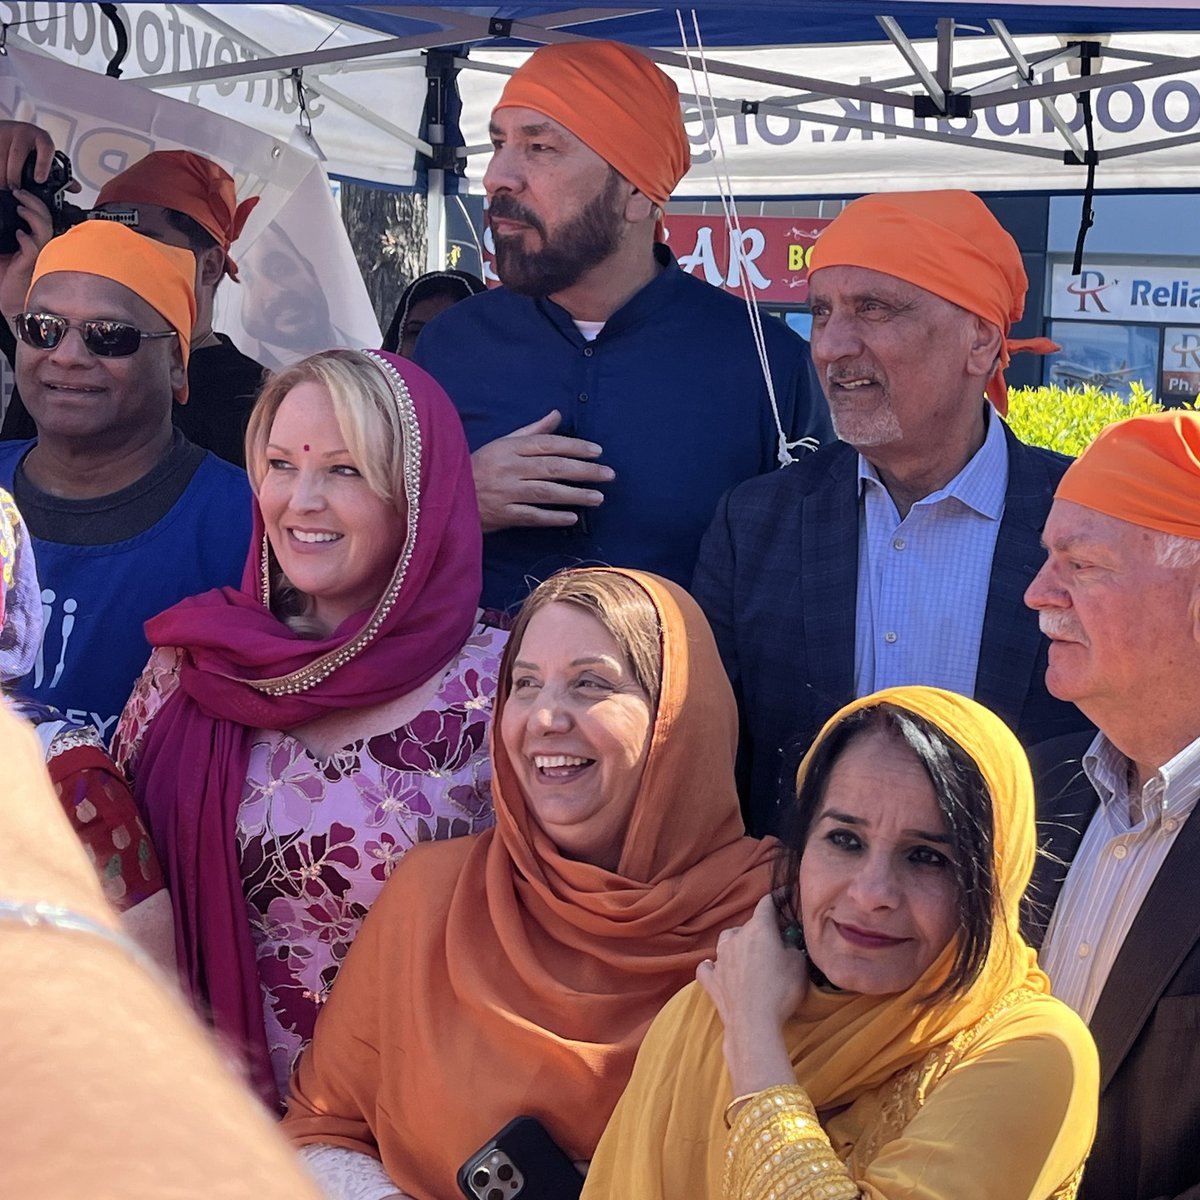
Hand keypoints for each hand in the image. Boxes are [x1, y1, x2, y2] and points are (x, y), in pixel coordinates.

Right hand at [0, 120, 55, 187]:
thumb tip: (76, 188)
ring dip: (3, 175)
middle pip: (17, 157)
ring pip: (2, 159)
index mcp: (41, 138)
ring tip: (6, 184)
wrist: (6, 130)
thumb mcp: (44, 155)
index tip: (39, 180)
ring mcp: (6, 133)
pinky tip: (1, 177)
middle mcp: (24, 133)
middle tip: (16, 189)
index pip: (45, 148)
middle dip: (15, 176)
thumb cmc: (29, 146)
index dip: (43, 164)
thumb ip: (57, 172)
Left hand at [0, 188, 53, 325]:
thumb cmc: (7, 280)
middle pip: (47, 219)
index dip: (35, 203)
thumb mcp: (3, 251)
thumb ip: (5, 235)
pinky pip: (33, 248)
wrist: (8, 303)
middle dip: (35, 203)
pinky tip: (18, 235)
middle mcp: (40, 247)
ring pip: (44, 230)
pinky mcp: (30, 265)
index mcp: (34, 242)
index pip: (41, 218)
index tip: (20, 192)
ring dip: (33, 216)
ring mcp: (37, 256)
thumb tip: (1, 218)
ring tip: (20, 208)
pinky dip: (26, 239)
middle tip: (20, 194)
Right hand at [471, 410, 613, 532]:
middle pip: (552, 467)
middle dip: (583, 470)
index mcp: (509, 447)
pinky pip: (532, 515)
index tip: (597, 451)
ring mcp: (505, 492)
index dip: (574, 446)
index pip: (548, 444)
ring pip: (546, 492)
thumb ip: (532, 431)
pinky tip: (572, 517)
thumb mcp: (502, 444)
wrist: (445, 495)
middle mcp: (508, 468)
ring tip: (598, 497)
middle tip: (608, 474)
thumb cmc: (479, 467)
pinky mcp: (502, 514)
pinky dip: (553, 517)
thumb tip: (558, 415)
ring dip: (575, 494)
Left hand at [697, 894, 807, 1095]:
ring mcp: (720, 959)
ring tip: (748, 953)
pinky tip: (715, 969)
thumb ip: (793, 948)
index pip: (766, 904)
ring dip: (736, 943)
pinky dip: (713, 966)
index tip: (782, 896)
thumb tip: (787, 944)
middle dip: (761, 930)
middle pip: (747, 925)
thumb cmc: (780, 991)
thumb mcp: (799, 965)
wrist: (753, 1022)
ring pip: (726, 941)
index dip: (776, 899)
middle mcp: (736, 938)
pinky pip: (708, 967)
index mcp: (759, 929)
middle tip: (774, 941)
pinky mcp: (711, 980)